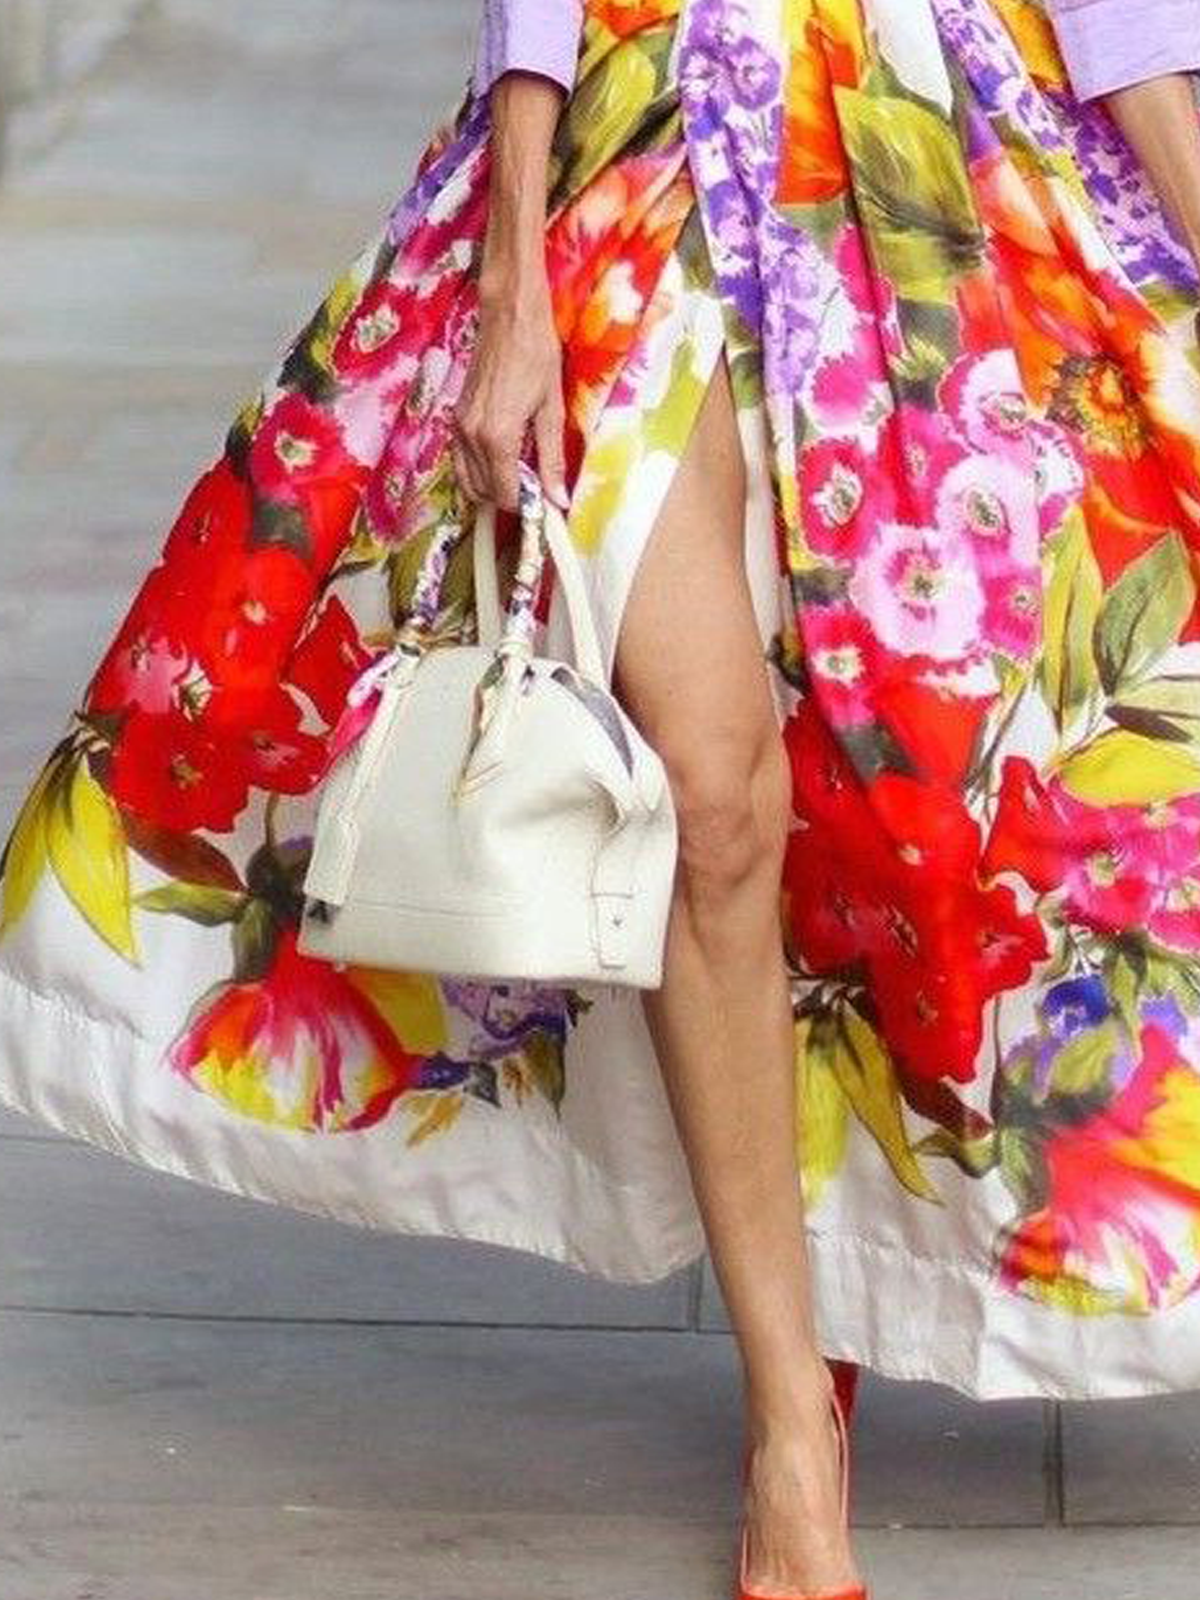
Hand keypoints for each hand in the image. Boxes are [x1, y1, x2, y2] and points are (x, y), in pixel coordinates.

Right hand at [451, 268, 568, 513]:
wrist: (510, 316)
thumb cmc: (535, 354)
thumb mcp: (551, 410)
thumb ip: (552, 459)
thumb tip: (558, 499)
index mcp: (497, 437)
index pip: (506, 495)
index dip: (527, 505)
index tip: (545, 502)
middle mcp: (471, 436)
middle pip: (484, 492)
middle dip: (509, 498)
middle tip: (536, 488)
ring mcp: (459, 426)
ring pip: (467, 480)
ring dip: (491, 487)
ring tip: (520, 475)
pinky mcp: (456, 416)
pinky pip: (461, 459)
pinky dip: (478, 469)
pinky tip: (502, 459)